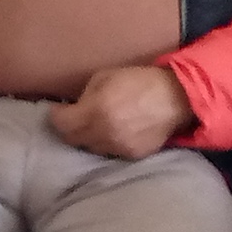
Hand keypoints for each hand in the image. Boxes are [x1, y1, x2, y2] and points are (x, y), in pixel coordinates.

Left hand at [46, 65, 195, 159]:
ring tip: (94, 124)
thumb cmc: (140, 81)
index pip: (61, 124)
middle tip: (71, 118)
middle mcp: (104, 133)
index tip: (57, 110)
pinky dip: (107, 143)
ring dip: (88, 137)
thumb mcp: (106, 76)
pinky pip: (110, 152)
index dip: (55, 116)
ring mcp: (118, 147)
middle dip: (68, 128)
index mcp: (96, 110)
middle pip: (72, 139)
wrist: (175, 98)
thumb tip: (74, 106)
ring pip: (91, 148)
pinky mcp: (132, 155)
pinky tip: (113, 131)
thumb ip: (86, 94)